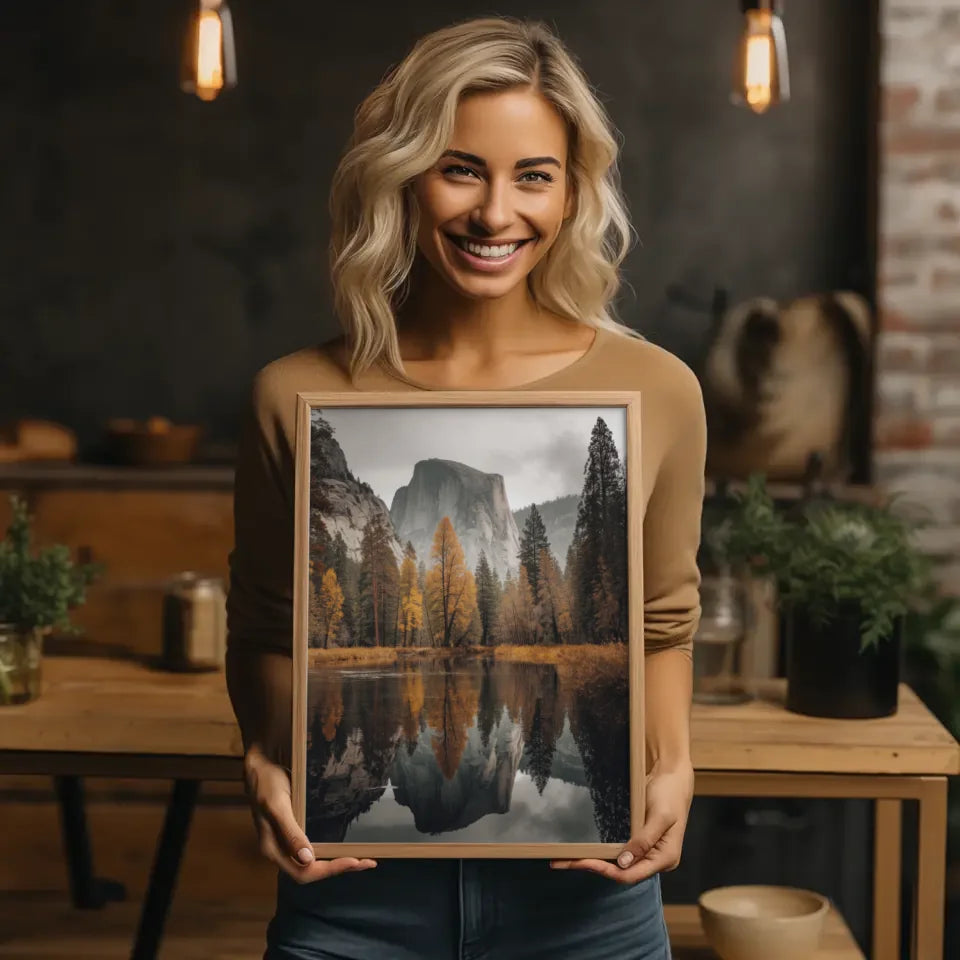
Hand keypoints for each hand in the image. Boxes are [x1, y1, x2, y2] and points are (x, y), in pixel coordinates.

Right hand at [243, 744, 376, 883]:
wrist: (258, 766)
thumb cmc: (266, 783)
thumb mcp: (277, 805)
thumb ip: (290, 833)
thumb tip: (308, 859)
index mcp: (273, 849)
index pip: (304, 873)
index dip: (329, 870)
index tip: (354, 861)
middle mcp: (280, 850)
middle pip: (311, 871)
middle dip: (339, 868)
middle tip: (368, 862)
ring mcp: (286, 842)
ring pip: (313, 862)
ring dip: (337, 862)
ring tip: (362, 858)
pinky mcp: (293, 831)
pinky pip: (313, 847)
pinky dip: (330, 850)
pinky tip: (343, 845)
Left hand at [550, 759, 693, 883]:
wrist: (672, 776)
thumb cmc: (670, 794)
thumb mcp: (660, 816)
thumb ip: (644, 840)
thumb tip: (624, 862)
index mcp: (665, 859)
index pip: (630, 875)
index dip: (606, 871)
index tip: (583, 862)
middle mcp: (655, 859)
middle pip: (621, 872)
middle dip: (593, 867)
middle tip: (564, 862)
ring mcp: (646, 850)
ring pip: (618, 863)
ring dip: (595, 860)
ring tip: (568, 858)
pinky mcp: (639, 840)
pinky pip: (619, 850)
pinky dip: (603, 851)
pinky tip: (586, 848)